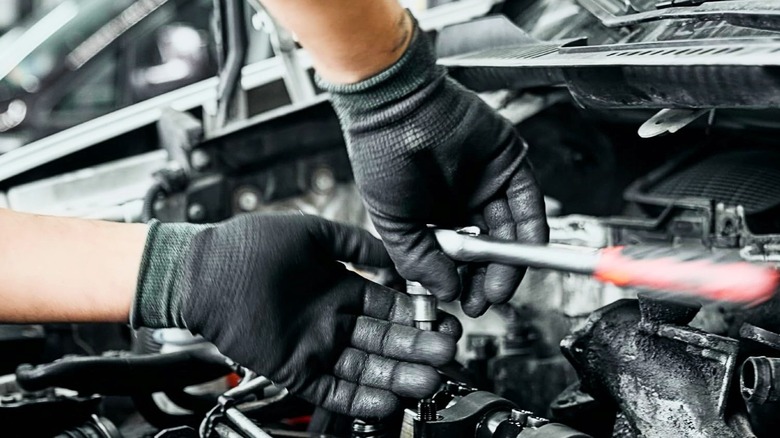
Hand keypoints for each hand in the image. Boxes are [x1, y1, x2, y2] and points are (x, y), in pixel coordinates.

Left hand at [132, 213, 460, 417]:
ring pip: (364, 368)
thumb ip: (354, 245)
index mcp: (340, 288)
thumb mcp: (311, 234)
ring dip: (397, 376)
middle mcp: (331, 320)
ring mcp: (314, 346)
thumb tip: (392, 251)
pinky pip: (330, 389)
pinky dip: (358, 397)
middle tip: (447, 353)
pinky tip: (386, 400)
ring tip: (428, 380)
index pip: (389, 307)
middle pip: (384, 340)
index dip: (417, 315)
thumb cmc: (248, 245)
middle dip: (416, 348)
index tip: (444, 320)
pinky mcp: (293, 369)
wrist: (202, 270)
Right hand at [322, 20, 548, 316]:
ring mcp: (489, 183)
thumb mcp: (392, 222)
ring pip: (511, 232)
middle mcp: (465, 200)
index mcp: (436, 214)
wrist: (395, 107)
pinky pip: (528, 204)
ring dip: (509, 265)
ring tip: (498, 288)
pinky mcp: (510, 164)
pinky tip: (517, 257)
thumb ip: (419, 260)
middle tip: (486, 301)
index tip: (467, 304)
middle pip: (490, 249)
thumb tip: (446, 293)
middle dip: (489, 280)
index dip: (465, 283)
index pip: (460, 257)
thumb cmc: (381, 155)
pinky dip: (528, 233)